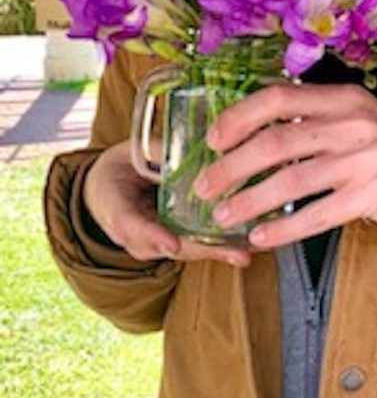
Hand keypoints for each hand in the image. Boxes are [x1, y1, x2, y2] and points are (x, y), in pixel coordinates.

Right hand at [82, 142, 250, 267]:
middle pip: (171, 246)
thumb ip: (157, 152)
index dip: (153, 235)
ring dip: (221, 252)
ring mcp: (155, 244)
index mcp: (115, 207)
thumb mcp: (129, 154)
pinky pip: (197, 248)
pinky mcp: (173, 245)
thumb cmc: (118, 170)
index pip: (131, 224)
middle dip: (206, 250)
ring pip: (188, 251)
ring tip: (250, 250)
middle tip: (237, 252)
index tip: (172, 243)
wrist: (105, 194)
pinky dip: (222, 248)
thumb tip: (194, 145)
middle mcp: (135, 235)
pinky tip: (250, 246)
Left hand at [194, 82, 376, 251]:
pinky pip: (317, 214)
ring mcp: (366, 159)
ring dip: (250, 200)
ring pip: (291, 179)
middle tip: (205, 186)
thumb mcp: (363, 120)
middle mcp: (354, 123)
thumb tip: (258, 132)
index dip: (238, 118)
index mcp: (345, 99)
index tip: (211, 140)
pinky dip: (284, 228)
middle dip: (232, 166)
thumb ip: (319, 119)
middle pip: (276, 141)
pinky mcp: (375, 194)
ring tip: (224, 215)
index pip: (278, 98)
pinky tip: (262, 236)